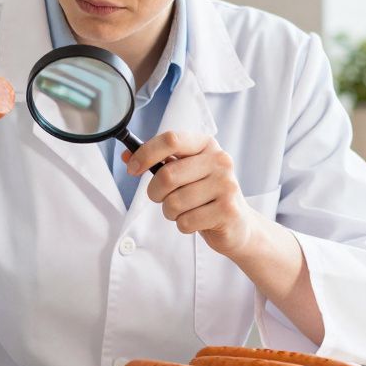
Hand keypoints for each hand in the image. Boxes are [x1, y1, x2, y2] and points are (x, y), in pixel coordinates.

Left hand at [123, 131, 263, 257]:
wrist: (238, 224)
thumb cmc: (205, 194)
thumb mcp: (184, 172)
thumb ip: (158, 162)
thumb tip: (127, 157)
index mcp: (206, 145)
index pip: (171, 139)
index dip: (145, 154)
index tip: (132, 169)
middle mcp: (220, 161)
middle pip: (167, 175)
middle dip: (155, 193)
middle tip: (161, 198)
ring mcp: (227, 185)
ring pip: (174, 202)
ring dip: (170, 212)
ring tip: (185, 210)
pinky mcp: (228, 211)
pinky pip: (185, 221)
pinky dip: (183, 225)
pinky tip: (198, 221)